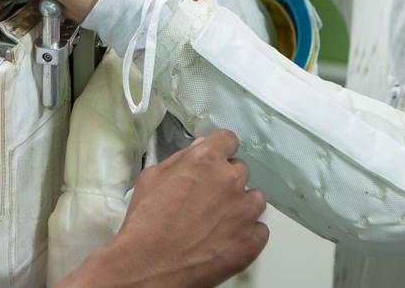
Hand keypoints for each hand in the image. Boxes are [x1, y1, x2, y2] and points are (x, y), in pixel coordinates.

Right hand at [60, 130, 267, 287]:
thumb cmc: (145, 222)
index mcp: (206, 159)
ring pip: (254, 199)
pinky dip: (246, 234)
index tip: (215, 161)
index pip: (228, 140)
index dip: (219, 151)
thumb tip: (200, 148)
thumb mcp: (152, 177)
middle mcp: (231, 180)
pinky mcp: (251, 241)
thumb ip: (181, 159)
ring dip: (240, 206)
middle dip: (226, 181)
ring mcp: (244, 211)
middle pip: (240, 170)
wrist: (148, 265)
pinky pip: (259, 230)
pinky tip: (226, 240)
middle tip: (208, 199)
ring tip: (219, 222)